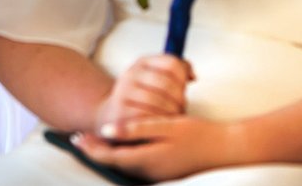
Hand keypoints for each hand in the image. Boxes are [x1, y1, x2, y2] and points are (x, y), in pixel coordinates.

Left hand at [72, 114, 223, 181]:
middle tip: (77, 138)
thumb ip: (136, 129)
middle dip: (95, 151)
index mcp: (147, 160)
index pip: (111, 156)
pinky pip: (136, 165)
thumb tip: (107, 130)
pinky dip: (123, 155)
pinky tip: (121, 145)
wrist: (227, 150)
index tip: (75, 137)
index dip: (91, 147)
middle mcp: (150, 172)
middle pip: (115, 163)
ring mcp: (158, 175)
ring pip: (124, 164)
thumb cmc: (199, 136)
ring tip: (93, 140)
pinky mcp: (164, 172)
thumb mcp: (166, 126)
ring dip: (108, 153)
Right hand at [94, 54, 192, 131]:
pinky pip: (149, 117)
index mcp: (142, 62)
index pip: (172, 63)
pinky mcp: (120, 112)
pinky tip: (162, 125)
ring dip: (172, 113)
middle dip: (180, 99)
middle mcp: (131, 74)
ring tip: (173, 117)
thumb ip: (177, 73)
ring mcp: (124, 92)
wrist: (111, 117)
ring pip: (160, 101)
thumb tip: (193, 76)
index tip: (183, 89)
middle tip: (181, 108)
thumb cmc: (142, 100)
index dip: (183, 78)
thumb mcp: (155, 80)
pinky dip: (160, 122)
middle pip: (168, 83)